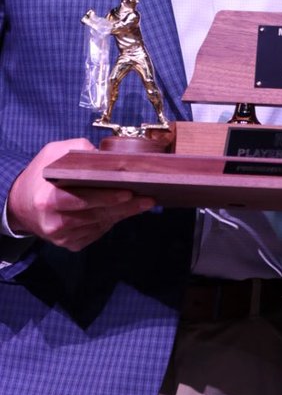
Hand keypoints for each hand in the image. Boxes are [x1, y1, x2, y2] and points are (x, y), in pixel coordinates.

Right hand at [6, 139, 155, 250]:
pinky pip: (98, 232)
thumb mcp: (51, 154)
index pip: (81, 200)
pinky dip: (112, 220)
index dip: (105, 197)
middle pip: (96, 214)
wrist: (20, 206)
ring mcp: (63, 237)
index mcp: (48, 199)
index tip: (128, 192)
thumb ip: (77, 150)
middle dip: (125, 207)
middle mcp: (55, 223)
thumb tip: (104, 155)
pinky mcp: (71, 244)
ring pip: (101, 224)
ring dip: (124, 213)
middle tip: (148, 198)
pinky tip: (126, 210)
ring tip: (145, 201)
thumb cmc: (40, 176)